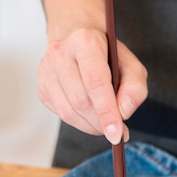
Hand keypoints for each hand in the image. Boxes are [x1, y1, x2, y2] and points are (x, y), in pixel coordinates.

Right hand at [37, 27, 147, 143]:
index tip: (116, 134)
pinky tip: (90, 115)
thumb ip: (135, 89)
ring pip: (68, 112)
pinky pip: (61, 114)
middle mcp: (61, 53)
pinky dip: (80, 122)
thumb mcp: (131, 66)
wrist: (80, 43)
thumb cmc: (108, 56)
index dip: (107, 111)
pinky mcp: (42, 87)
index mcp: (85, 41)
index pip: (95, 82)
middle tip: (116, 130)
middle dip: (101, 122)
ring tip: (105, 124)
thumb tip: (123, 113)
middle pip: (81, 100)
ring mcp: (46, 70)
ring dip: (91, 126)